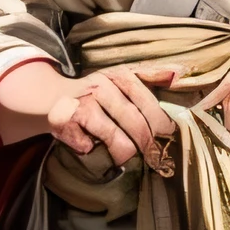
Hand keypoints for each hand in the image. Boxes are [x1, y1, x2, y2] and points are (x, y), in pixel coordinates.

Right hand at [40, 63, 182, 172]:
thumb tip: (177, 73)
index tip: (169, 136)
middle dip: (146, 143)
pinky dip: (90, 149)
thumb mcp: (121, 80)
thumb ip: (148, 76)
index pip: (146, 101)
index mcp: (118, 75)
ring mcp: (82, 104)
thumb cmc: (96, 93)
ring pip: (113, 136)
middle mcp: (100, 86)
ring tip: (125, 156)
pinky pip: (86, 145)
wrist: (52, 98)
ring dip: (123, 151)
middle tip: (153, 157)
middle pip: (133, 121)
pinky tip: (90, 146)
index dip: (160, 121)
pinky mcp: (64, 121)